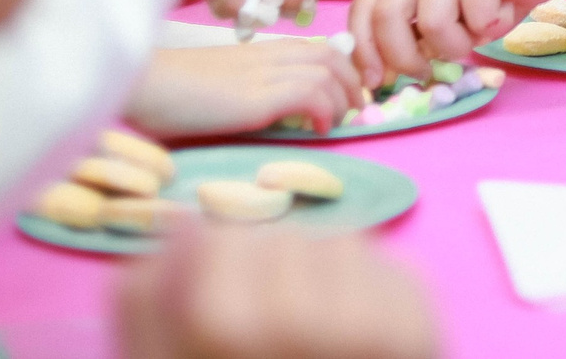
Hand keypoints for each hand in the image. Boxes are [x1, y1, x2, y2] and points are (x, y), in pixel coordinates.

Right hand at [118, 223, 440, 358]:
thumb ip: (146, 307)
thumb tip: (176, 222)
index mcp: (227, 339)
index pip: (218, 237)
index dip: (210, 256)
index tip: (213, 285)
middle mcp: (304, 327)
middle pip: (279, 236)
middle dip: (264, 265)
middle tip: (264, 323)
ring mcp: (373, 329)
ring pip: (338, 241)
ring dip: (320, 274)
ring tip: (310, 335)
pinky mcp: (419, 331)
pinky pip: (387, 263)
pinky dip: (368, 290)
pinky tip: (352, 342)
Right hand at [126, 41, 370, 138]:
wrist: (138, 87)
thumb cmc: (167, 94)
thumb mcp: (220, 89)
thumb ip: (250, 92)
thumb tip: (279, 116)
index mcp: (258, 52)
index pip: (318, 47)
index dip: (341, 70)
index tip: (345, 98)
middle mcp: (266, 57)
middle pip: (331, 54)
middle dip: (352, 82)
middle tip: (353, 112)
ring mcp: (262, 74)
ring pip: (328, 70)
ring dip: (342, 99)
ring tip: (335, 123)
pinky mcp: (255, 96)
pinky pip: (310, 92)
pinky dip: (324, 110)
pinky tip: (316, 130)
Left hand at [348, 0, 565, 88]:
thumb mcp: (454, 22)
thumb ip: (424, 40)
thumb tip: (393, 77)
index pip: (363, 12)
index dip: (363, 51)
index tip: (377, 83)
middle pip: (385, 17)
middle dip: (403, 57)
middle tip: (427, 72)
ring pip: (433, 23)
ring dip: (460, 43)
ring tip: (481, 30)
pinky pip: (478, 16)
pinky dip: (494, 24)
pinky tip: (506, 8)